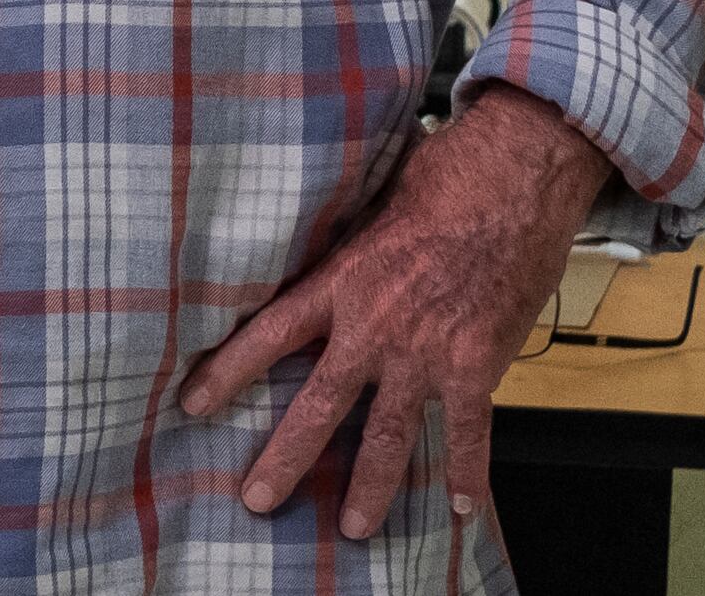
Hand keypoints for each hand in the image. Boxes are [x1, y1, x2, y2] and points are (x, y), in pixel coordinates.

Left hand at [178, 83, 608, 542]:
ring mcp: (425, 352)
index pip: (268, 334)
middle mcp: (373, 326)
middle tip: (257, 499)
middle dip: (286, 457)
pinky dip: (466, 471)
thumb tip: (320, 252)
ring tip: (355, 526)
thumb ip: (347, 247)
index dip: (229, 371)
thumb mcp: (372, 205)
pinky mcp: (476, 364)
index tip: (192, 403)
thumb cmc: (443, 178)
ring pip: (387, 434)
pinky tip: (459, 507)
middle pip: (318, 404)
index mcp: (341, 282)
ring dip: (371, 485)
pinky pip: (469, 431)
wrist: (512, 179)